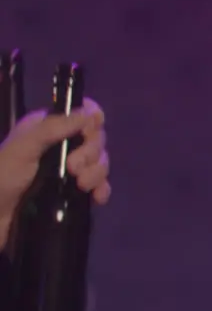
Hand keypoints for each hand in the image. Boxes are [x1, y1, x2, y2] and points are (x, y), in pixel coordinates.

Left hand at [0, 99, 110, 242]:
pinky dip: (102, 189)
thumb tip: (90, 113)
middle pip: (95, 138)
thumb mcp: (22, 149)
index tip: (87, 136)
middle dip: (90, 154)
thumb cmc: (1, 178)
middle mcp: (60, 144)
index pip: (82, 113)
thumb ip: (52, 128)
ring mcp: (68, 169)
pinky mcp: (73, 191)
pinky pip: (99, 185)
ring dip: (96, 174)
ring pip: (99, 162)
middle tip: (72, 168)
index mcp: (46, 127)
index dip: (91, 122)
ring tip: (80, 186)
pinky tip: (96, 198)